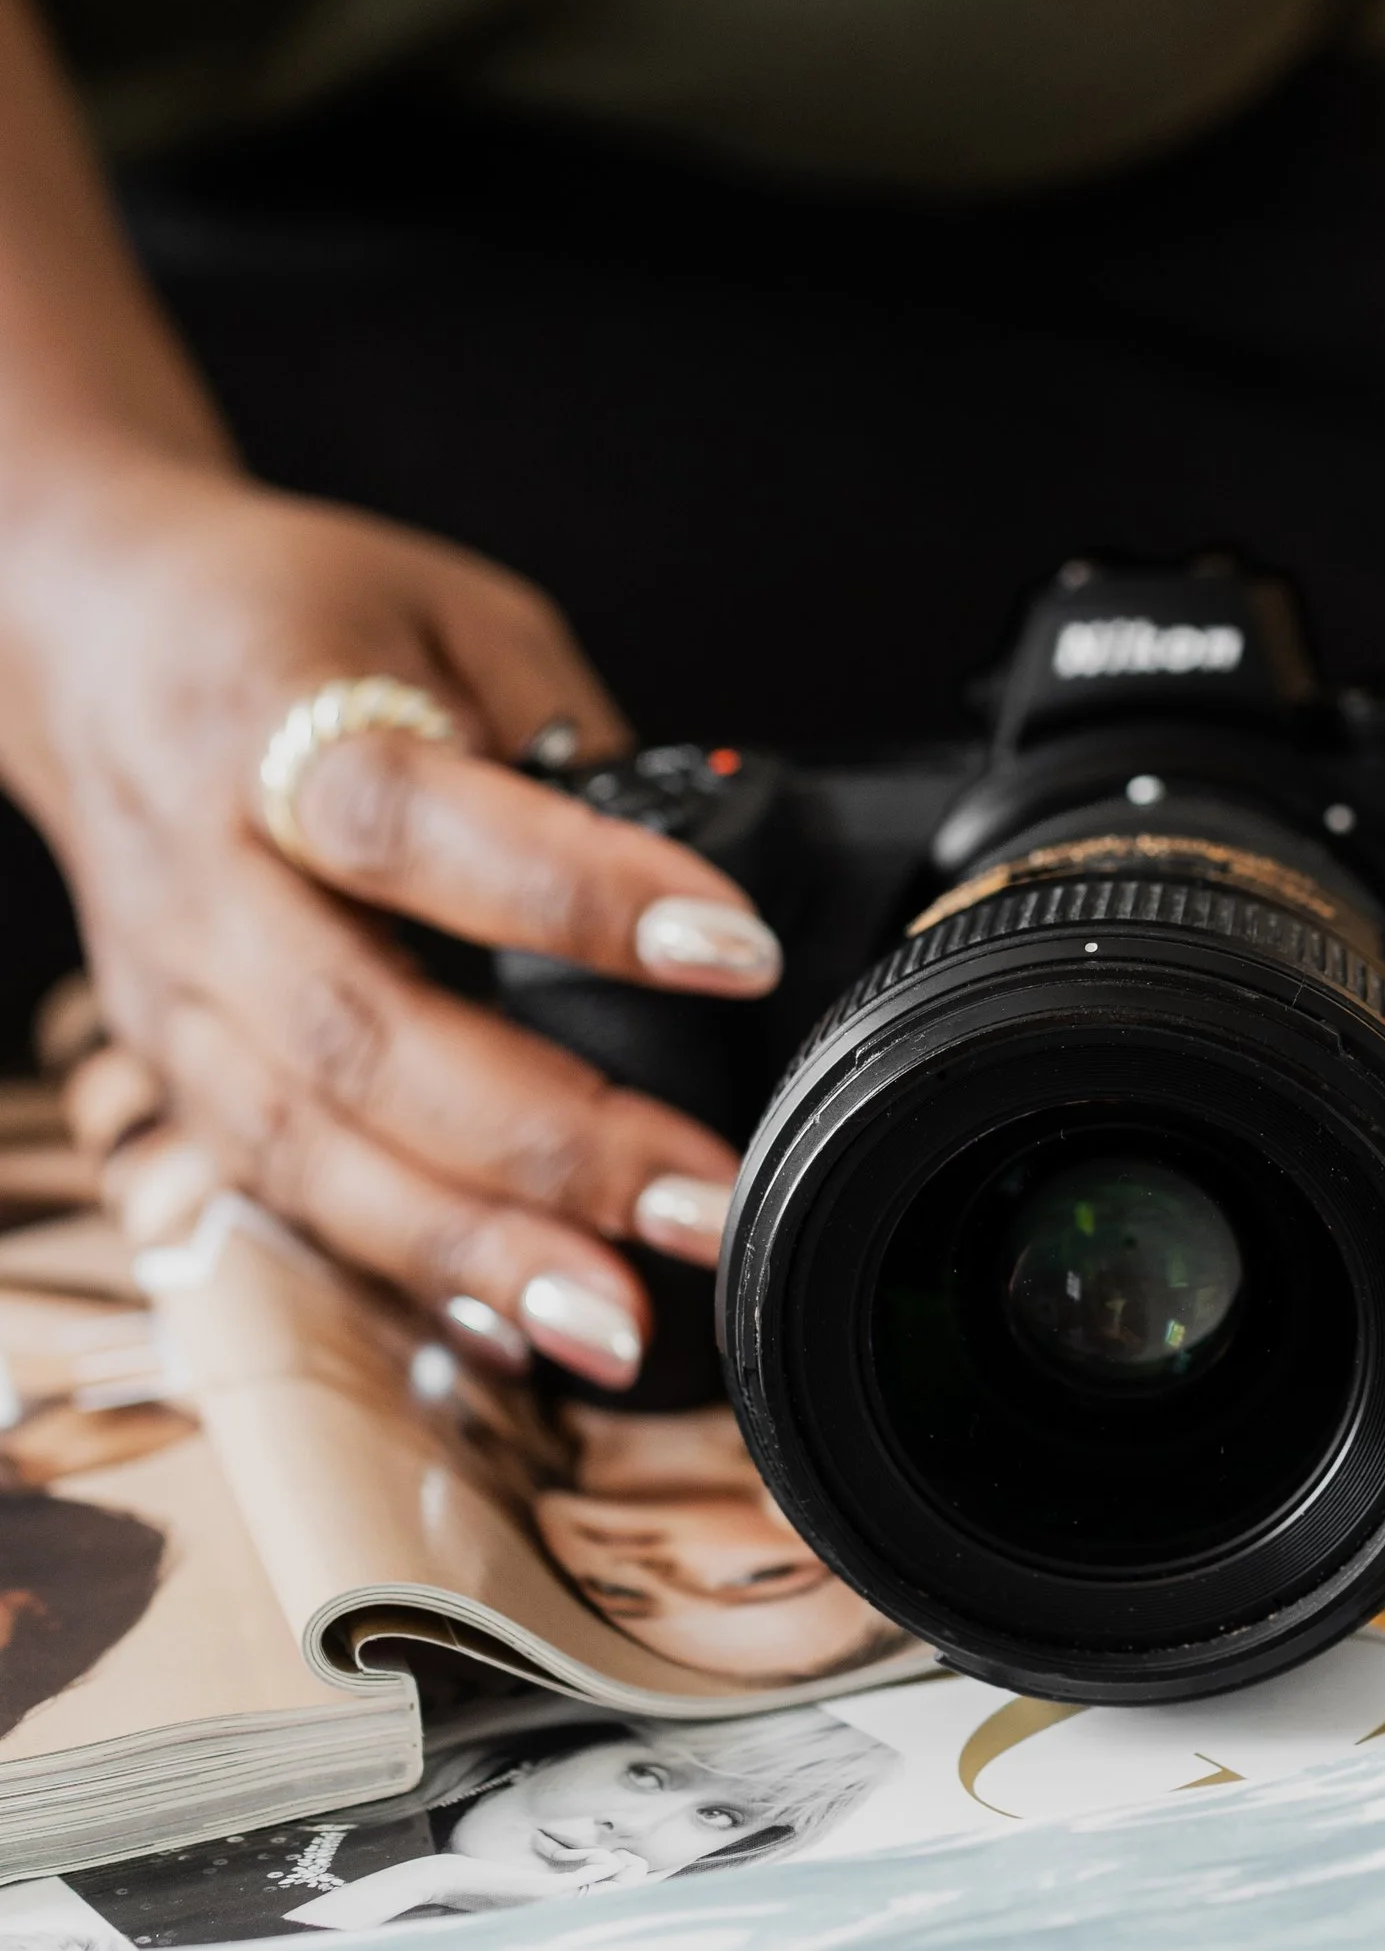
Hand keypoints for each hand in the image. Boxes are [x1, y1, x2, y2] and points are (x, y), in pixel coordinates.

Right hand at [0, 456, 775, 1385]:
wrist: (84, 638)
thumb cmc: (299, 623)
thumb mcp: (458, 617)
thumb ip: (573, 745)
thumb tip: (710, 894)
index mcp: (269, 720)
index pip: (411, 825)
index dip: (573, 897)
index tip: (734, 954)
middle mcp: (204, 876)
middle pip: (359, 1036)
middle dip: (547, 1142)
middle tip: (700, 1202)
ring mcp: (173, 996)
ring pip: (312, 1152)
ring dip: (478, 1250)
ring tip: (619, 1322)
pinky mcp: (176, 1077)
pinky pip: (290, 1200)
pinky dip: (412, 1274)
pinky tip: (521, 1333)